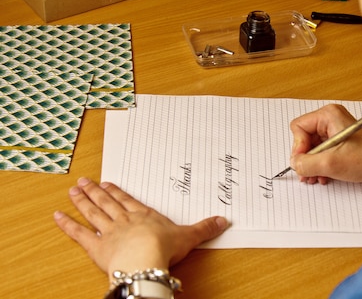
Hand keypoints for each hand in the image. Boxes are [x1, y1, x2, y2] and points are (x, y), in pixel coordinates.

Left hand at [54, 177, 228, 280]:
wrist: (145, 260)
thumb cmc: (164, 248)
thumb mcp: (189, 236)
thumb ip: (204, 228)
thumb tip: (223, 220)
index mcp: (144, 216)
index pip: (128, 201)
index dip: (117, 192)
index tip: (108, 183)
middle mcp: (124, 220)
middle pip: (108, 203)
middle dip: (96, 192)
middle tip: (84, 181)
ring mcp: (109, 231)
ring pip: (93, 213)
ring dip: (82, 201)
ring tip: (73, 191)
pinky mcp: (96, 246)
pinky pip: (79, 234)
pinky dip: (68, 225)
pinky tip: (58, 216)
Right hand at [289, 104, 361, 183]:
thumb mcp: (330, 164)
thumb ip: (306, 163)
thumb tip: (294, 163)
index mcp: (328, 115)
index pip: (299, 127)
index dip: (298, 147)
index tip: (304, 162)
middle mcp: (330, 118)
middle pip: (303, 138)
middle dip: (305, 158)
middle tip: (308, 174)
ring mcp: (333, 128)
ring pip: (310, 146)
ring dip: (311, 163)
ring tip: (317, 177)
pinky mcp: (337, 139)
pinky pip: (319, 150)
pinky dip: (319, 163)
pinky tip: (324, 175)